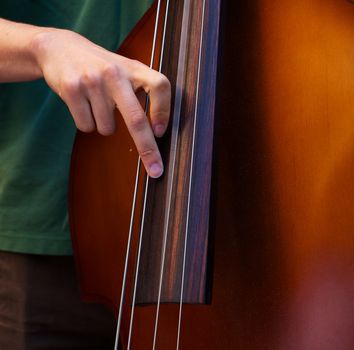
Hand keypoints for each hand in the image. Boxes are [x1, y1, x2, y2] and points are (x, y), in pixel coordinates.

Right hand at [33, 29, 169, 177]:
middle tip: (156, 170)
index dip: (164, 111)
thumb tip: (156, 131)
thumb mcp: (124, 70)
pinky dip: (86, 123)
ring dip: (104, 125)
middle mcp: (115, 73)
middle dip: (148, 149)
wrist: (60, 48)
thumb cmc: (100, 67)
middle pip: (136, 119)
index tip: (161, 132)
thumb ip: (141, 90)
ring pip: (107, 129)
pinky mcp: (72, 89)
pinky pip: (86, 126)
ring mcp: (92, 81)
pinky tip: (82, 104)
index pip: (160, 86)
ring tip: (96, 103)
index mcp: (133, 68)